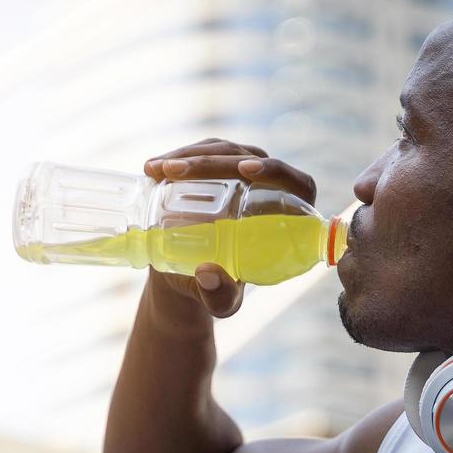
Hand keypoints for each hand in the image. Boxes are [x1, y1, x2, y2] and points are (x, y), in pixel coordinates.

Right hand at [142, 138, 318, 319]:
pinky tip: (155, 166)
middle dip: (211, 161)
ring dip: (190, 155)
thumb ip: (220, 296)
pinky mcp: (222, 164)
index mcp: (290, 217)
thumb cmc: (217, 290)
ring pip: (224, 150)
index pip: (297, 184)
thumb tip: (207, 274)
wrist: (191, 276)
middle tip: (174, 172)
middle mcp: (272, 189)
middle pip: (250, 159)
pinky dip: (180, 155)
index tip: (245, 171)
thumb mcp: (221, 302)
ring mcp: (246, 172)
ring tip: (159, 170)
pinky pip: (206, 150)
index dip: (276, 171)